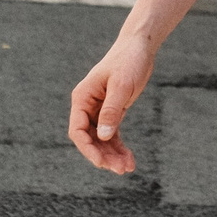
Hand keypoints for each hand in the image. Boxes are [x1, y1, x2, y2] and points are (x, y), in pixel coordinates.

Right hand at [69, 33, 156, 173]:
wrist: (139, 47)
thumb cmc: (129, 61)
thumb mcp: (122, 86)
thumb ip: (111, 110)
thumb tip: (103, 136)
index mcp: (82, 97)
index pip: (77, 130)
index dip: (87, 149)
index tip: (102, 163)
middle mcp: (87, 106)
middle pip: (89, 139)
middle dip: (103, 156)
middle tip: (121, 169)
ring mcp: (98, 110)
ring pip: (101, 140)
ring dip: (112, 155)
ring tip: (128, 168)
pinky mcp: (112, 112)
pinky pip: (111, 135)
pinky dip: (119, 147)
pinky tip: (129, 159)